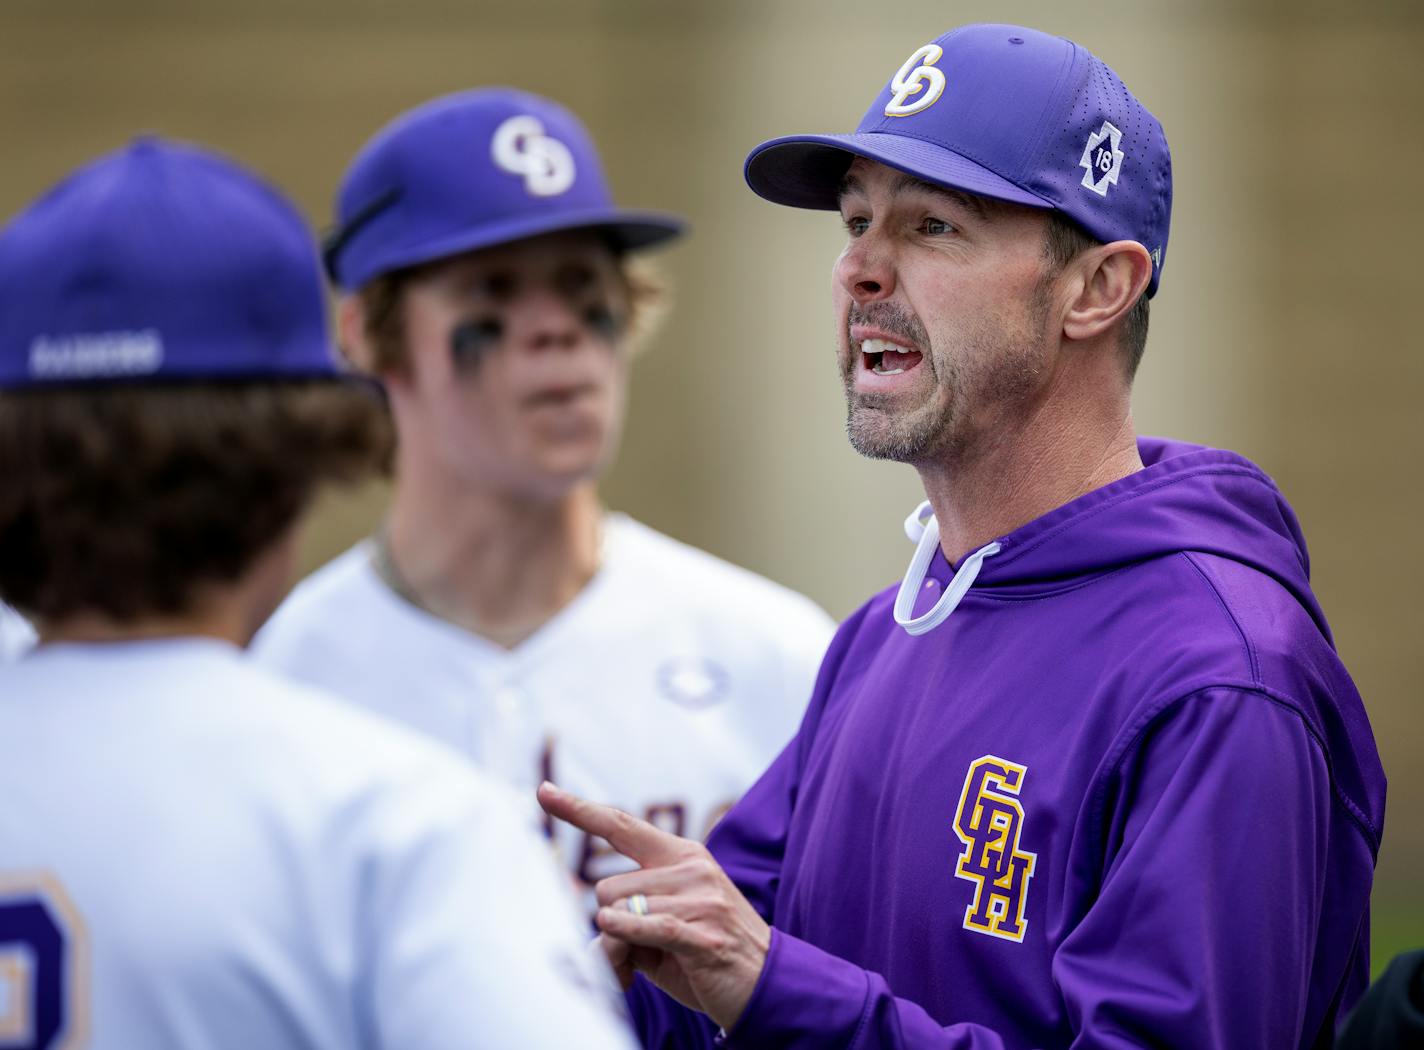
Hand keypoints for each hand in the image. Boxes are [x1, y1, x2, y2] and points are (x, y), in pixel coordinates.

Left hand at [537, 781, 769, 1030]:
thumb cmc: (706, 952)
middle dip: (609, 921)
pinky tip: (625, 946)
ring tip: (656, 958)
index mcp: (682, 856)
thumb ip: (632, 910)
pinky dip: (624, 936)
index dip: (579, 810)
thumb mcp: (668, 923)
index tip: (544, 791)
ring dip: (621, 942)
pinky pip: (642, 926)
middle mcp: (691, 868)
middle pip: (607, 886)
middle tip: (639, 948)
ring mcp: (699, 898)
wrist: (768, 983)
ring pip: (619, 910)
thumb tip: (594, 918)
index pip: (622, 825)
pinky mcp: (700, 932)